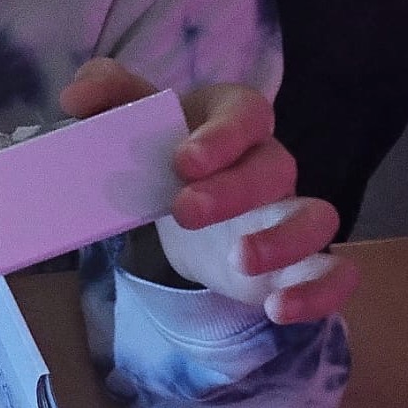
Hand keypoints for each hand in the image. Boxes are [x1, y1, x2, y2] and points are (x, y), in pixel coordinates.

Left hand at [61, 58, 358, 323]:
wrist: (186, 206)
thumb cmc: (163, 152)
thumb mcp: (133, 120)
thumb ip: (107, 98)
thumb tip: (76, 97)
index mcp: (233, 120)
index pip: (247, 112)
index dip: (223, 135)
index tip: (183, 161)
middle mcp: (268, 163)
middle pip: (275, 165)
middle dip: (234, 190)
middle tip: (185, 212)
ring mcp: (287, 214)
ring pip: (317, 218)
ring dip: (285, 240)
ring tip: (242, 262)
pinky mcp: (294, 263)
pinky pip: (331, 273)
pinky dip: (318, 292)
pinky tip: (279, 310)